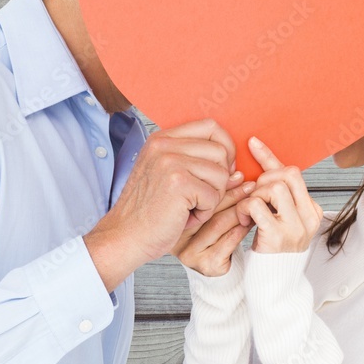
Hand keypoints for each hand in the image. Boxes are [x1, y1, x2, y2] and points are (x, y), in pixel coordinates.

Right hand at [85, 118, 241, 290]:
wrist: (125, 237)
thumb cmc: (149, 211)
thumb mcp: (168, 177)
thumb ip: (197, 163)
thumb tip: (238, 170)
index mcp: (161, 139)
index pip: (210, 126)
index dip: (225, 148)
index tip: (220, 170)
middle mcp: (165, 145)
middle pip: (220, 151)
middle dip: (219, 179)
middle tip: (199, 197)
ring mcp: (170, 162)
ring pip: (221, 174)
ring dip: (212, 198)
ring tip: (189, 207)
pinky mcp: (178, 183)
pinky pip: (213, 195)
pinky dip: (204, 212)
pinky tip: (184, 217)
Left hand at [237, 136, 322, 253]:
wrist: (275, 287)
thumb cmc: (272, 251)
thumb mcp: (278, 220)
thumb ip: (274, 197)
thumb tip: (259, 164)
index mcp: (312, 210)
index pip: (292, 173)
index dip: (269, 156)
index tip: (251, 142)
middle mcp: (309, 217)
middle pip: (288, 174)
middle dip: (264, 178)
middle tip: (253, 196)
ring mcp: (296, 227)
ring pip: (274, 187)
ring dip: (255, 194)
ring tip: (249, 210)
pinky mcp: (278, 237)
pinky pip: (257, 205)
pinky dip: (246, 207)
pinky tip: (244, 219)